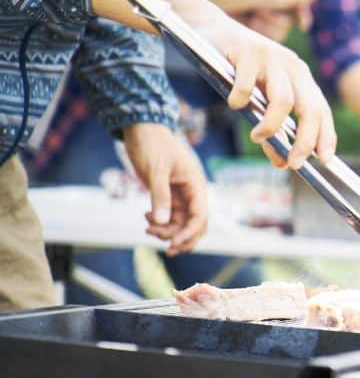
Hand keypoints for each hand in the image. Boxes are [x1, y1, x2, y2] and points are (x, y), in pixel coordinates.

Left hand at [123, 124, 208, 256]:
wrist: (141, 129)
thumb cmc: (152, 144)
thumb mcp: (155, 171)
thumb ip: (160, 196)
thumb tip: (161, 222)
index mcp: (196, 185)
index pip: (201, 216)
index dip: (189, 233)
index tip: (173, 245)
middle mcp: (192, 193)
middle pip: (196, 225)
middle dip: (181, 238)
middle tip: (165, 249)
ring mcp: (181, 196)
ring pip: (181, 224)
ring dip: (167, 232)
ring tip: (147, 228)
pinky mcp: (169, 196)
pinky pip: (170, 217)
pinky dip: (159, 223)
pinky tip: (145, 217)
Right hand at [197, 12, 336, 167]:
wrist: (211, 30)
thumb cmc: (240, 72)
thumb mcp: (260, 102)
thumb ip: (274, 131)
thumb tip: (282, 163)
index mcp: (301, 78)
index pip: (321, 110)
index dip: (326, 136)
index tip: (326, 160)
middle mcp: (292, 66)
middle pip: (309, 108)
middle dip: (305, 141)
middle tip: (294, 163)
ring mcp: (271, 57)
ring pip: (283, 100)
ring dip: (271, 126)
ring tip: (256, 137)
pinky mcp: (246, 51)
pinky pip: (248, 86)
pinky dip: (240, 101)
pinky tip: (233, 103)